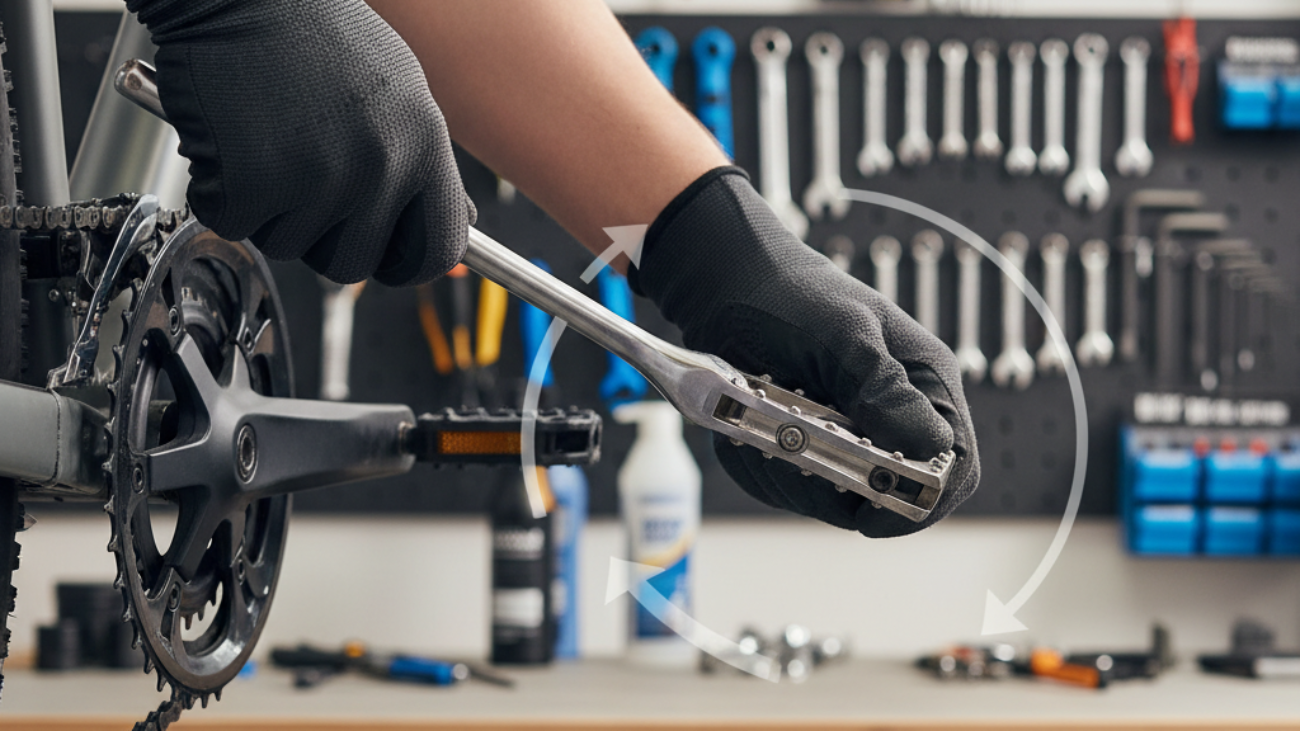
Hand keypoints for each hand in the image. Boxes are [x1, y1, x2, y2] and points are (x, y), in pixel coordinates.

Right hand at [128, 0, 473, 285]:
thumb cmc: (314, 32)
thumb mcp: (401, 91)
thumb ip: (424, 163)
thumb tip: (461, 226)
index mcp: (424, 146)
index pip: (438, 249)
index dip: (406, 263)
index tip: (385, 257)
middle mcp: (380, 168)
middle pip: (354, 263)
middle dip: (321, 236)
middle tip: (300, 185)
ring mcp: (317, 179)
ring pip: (288, 246)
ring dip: (268, 209)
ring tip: (266, 143)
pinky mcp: (252, 183)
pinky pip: (233, 223)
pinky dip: (220, 192)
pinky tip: (230, 142)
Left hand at [630, 168, 978, 536]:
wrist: (727, 288)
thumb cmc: (791, 296)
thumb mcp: (839, 333)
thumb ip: (881, 386)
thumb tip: (929, 445)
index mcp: (925, 385)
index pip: (954, 465)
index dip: (923, 498)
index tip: (872, 509)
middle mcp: (895, 419)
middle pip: (891, 496)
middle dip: (837, 488)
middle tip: (789, 453)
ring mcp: (851, 440)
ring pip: (833, 499)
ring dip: (789, 476)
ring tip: (757, 425)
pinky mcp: (810, 452)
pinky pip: (793, 488)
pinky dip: (763, 468)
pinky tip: (745, 429)